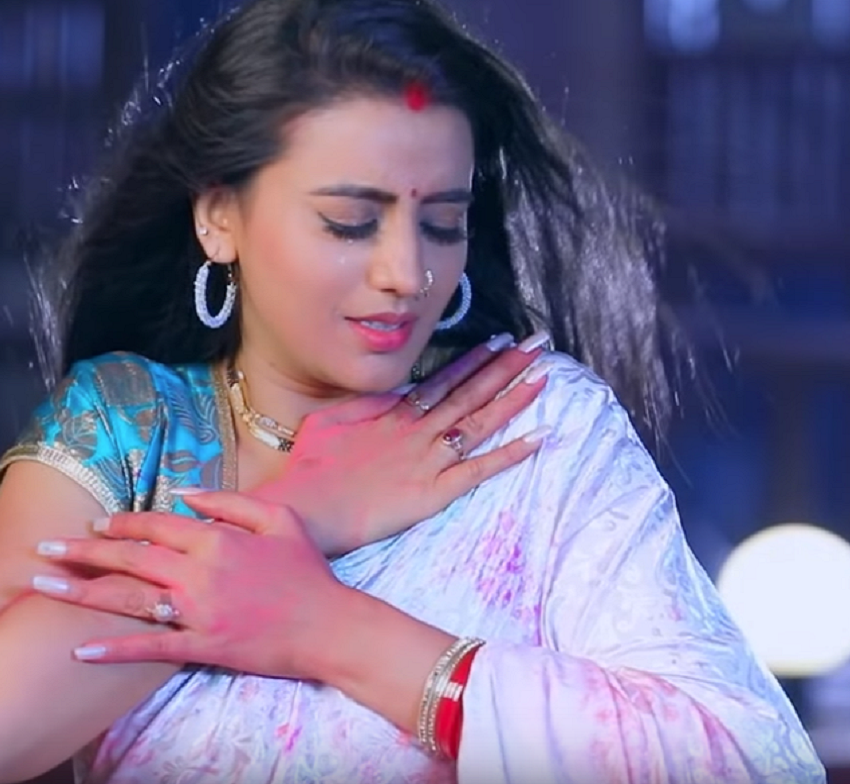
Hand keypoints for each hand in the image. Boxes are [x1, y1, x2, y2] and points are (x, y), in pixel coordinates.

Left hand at [33, 491, 346, 675]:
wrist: (330, 627)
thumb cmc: (307, 571)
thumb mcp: (279, 518)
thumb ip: (231, 502)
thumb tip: (186, 494)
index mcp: (217, 539)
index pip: (155, 525)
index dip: (120, 524)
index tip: (94, 525)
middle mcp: (200, 572)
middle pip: (130, 558)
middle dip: (82, 552)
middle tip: (44, 550)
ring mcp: (199, 611)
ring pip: (129, 598)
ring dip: (82, 591)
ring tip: (43, 587)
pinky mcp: (203, 646)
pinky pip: (149, 647)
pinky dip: (113, 648)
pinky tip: (80, 648)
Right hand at [257, 332, 553, 554]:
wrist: (305, 508)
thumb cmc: (310, 468)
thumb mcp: (330, 421)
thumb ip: (365, 404)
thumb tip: (389, 393)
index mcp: (393, 414)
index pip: (443, 380)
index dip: (474, 360)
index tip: (499, 342)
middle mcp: (417, 431)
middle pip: (469, 392)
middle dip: (506, 367)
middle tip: (537, 345)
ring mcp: (428, 460)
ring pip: (479, 423)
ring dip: (513, 399)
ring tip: (544, 376)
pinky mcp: (433, 492)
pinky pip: (479, 471)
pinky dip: (510, 454)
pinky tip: (539, 438)